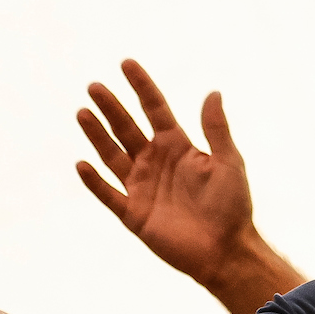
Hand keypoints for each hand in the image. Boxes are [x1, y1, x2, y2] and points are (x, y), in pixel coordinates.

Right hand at [76, 61, 257, 289]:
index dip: (141, 86)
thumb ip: (216, 129)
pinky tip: (81, 164)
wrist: (226, 250)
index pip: (155, 109)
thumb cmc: (233, 206)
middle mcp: (155, 162)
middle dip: (111, 107)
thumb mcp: (228, 162)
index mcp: (178, 146)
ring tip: (82, 113)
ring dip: (97, 135)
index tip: (126, 63)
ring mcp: (142, 187)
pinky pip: (108, 194)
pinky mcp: (133, 214)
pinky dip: (94, 181)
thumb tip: (213, 91)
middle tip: (94, 86)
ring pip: (112, 155)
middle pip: (127, 128)